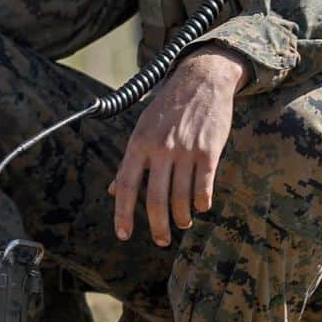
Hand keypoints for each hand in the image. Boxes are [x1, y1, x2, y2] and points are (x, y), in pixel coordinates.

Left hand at [109, 46, 249, 245]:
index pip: (125, 184)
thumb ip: (130, 160)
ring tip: (183, 222)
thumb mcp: (142, 128)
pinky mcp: (209, 150)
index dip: (123, 213)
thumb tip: (113, 190)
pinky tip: (201, 206)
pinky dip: (202, 203)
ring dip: (182, 217)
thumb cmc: (168, 107)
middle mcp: (160, 148)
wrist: (201, 80)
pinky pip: (204, 187)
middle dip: (158, 226)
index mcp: (139, 143)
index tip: (123, 235)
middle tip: (162, 240)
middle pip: (155, 199)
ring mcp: (185, 149)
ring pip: (182, 197)